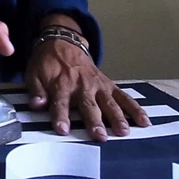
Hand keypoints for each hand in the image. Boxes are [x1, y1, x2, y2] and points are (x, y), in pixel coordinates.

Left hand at [26, 29, 149, 140]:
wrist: (63, 43)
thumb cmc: (47, 63)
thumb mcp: (34, 74)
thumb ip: (36, 91)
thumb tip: (36, 105)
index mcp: (61, 84)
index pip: (60, 103)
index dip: (61, 116)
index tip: (63, 129)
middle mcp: (82, 86)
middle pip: (89, 106)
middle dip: (94, 121)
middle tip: (99, 135)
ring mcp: (98, 86)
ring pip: (109, 103)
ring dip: (117, 117)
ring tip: (123, 131)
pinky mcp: (109, 86)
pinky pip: (124, 98)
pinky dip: (135, 109)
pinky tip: (144, 121)